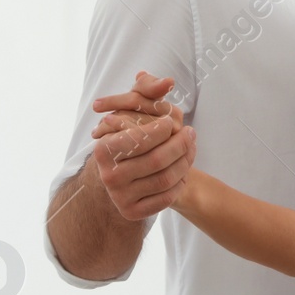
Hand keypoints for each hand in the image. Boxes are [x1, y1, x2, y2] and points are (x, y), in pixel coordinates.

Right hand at [86, 72, 195, 220]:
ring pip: (166, 179)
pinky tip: (183, 170)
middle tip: (192, 132)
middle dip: (180, 144)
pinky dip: (179, 182)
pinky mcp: (132, 212)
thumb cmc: (127, 138)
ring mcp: (120, 197)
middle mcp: (108, 176)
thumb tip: (166, 81)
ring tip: (191, 148)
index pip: (139, 138)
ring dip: (185, 161)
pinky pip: (166, 198)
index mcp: (102, 150)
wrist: (117, 177)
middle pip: (157, 160)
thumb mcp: (131, 110)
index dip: (161, 128)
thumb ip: (146, 91)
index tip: (172, 120)